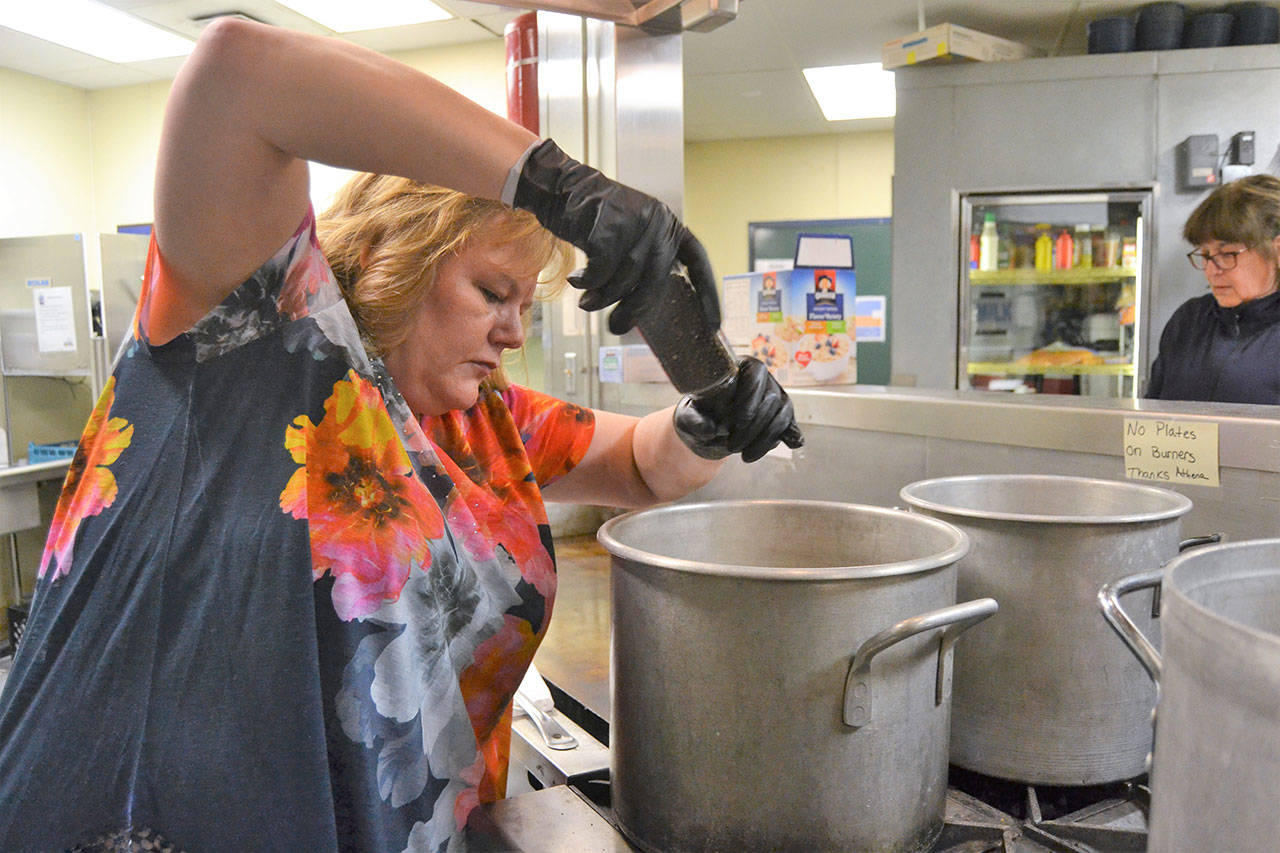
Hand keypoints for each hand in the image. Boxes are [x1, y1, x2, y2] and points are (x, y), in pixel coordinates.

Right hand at [513, 139, 717, 334]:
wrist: (561, 188)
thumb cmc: (594, 221)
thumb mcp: (628, 239)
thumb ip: (641, 268)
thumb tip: (638, 313)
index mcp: (669, 226)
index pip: (698, 262)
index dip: (708, 294)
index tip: (714, 324)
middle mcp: (657, 222)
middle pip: (655, 279)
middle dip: (635, 309)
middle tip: (617, 327)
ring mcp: (634, 222)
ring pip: (626, 278)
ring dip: (603, 297)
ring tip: (587, 302)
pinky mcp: (608, 225)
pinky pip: (602, 271)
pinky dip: (587, 282)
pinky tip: (576, 281)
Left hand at [672, 358, 804, 462]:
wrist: (707, 431)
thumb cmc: (697, 416)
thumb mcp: (687, 417)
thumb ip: (693, 420)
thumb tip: (709, 430)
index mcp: (739, 368)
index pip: (756, 372)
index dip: (751, 396)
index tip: (739, 421)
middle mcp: (762, 380)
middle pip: (770, 398)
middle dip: (753, 427)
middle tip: (732, 446)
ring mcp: (775, 398)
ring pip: (782, 414)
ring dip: (766, 439)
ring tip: (746, 456)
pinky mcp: (780, 418)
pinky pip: (790, 426)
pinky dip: (792, 435)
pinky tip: (793, 443)